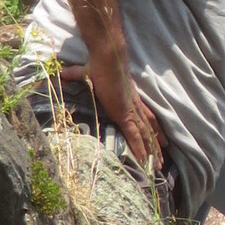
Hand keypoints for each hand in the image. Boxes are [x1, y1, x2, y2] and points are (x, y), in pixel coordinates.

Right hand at [80, 45, 163, 173]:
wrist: (107, 58)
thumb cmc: (98, 64)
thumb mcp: (85, 74)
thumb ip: (74, 76)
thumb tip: (61, 74)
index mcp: (129, 98)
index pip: (144, 117)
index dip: (152, 128)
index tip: (159, 140)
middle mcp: (134, 106)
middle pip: (149, 129)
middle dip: (155, 146)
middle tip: (163, 161)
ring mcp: (130, 110)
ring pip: (145, 135)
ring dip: (152, 151)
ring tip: (159, 166)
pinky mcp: (125, 113)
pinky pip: (135, 134)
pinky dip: (140, 147)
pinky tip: (145, 159)